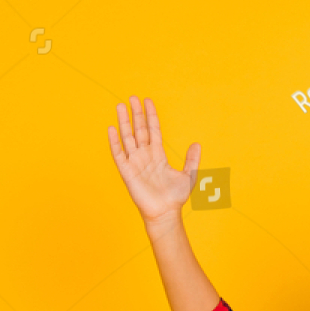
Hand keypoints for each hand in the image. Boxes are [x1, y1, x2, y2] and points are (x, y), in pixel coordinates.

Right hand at [107, 95, 199, 227]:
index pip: (153, 130)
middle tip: (132, 97)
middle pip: (139, 129)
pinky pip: (118, 153)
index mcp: (157, 154)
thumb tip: (197, 143)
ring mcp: (135, 162)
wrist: (165, 213)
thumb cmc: (175, 197)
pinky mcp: (127, 171)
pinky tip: (112, 128)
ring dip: (123, 122)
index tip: (147, 101)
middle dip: (136, 113)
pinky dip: (115, 141)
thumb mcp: (188, 176)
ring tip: (120, 106)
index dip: (151, 116)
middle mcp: (145, 155)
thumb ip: (192, 160)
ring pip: (127, 137)